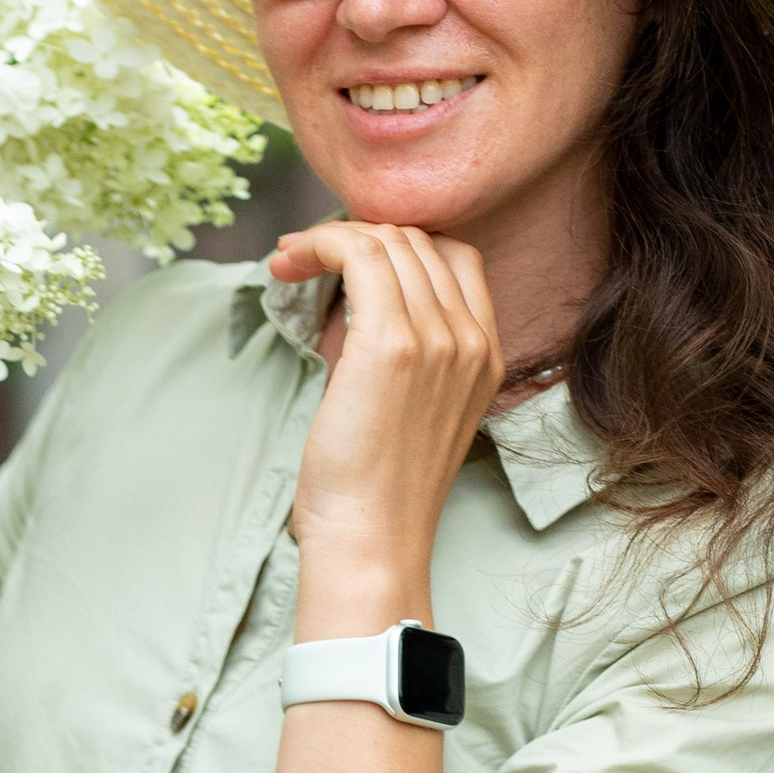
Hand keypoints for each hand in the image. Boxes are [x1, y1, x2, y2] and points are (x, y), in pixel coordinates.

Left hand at [271, 218, 501, 634]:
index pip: (455, 256)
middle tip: (301, 255)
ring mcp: (438, 340)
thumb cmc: (375, 485)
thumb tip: (349, 298)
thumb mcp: (409, 406)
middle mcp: (471, 340)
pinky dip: (317, 243)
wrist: (371, 539)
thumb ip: (401, 348)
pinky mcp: (392, 346)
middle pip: (418, 240)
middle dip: (355, 234)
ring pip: (386, 240)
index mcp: (486, 354)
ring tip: (287, 260)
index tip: (346, 259)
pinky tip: (288, 262)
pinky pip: (359, 254)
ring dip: (327, 237)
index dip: (398, 243)